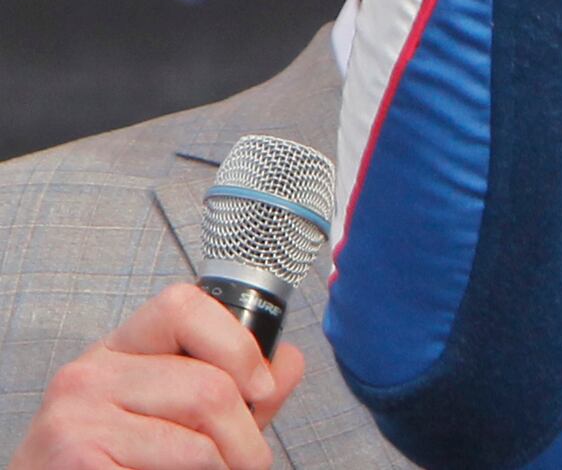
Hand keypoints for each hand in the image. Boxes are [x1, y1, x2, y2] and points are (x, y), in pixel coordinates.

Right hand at [7, 284, 303, 469]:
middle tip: (247, 462)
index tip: (262, 387)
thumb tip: (288, 361)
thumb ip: (234, 387)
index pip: (184, 305)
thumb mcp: (171, 412)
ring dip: (225, 469)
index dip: (238, 345)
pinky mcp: (77, 458)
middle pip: (210, 388)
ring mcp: (77, 416)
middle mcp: (90, 373)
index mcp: (119, 349)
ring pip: (199, 442)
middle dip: (246, 438)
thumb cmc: (117, 459)